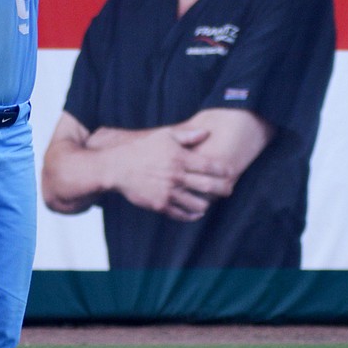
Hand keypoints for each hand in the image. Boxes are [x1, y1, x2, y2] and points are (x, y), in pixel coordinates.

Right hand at [98, 125, 234, 221]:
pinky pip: (182, 214)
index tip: (230, 172)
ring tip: (210, 201)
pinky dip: (192, 215)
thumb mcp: (163, 135)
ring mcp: (169, 192)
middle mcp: (176, 176)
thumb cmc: (142, 148)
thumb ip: (187, 135)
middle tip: (229, 189)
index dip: (224, 170)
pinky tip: (196, 211)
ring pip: (198, 203)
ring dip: (208, 203)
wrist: (117, 167)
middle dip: (224, 189)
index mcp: (180, 158)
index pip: (211, 166)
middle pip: (210, 186)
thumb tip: (206, 132)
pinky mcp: (160, 205)